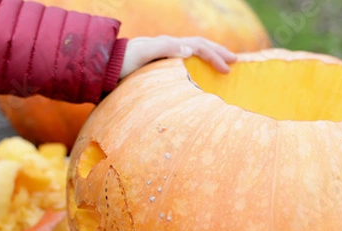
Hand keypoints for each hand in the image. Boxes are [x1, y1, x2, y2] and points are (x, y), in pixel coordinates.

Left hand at [120, 35, 237, 78]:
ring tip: (223, 64)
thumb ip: (165, 48)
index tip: (229, 70)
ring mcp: (164, 55)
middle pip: (200, 45)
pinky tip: (200, 74)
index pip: (199, 47)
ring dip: (211, 56)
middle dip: (219, 52)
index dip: (216, 57)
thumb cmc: (122, 63)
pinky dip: (198, 64)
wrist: (105, 69)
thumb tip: (191, 49)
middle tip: (236, 62)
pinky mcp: (159, 64)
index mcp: (169, 44)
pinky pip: (184, 61)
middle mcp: (168, 47)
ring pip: (194, 51)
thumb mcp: (142, 54)